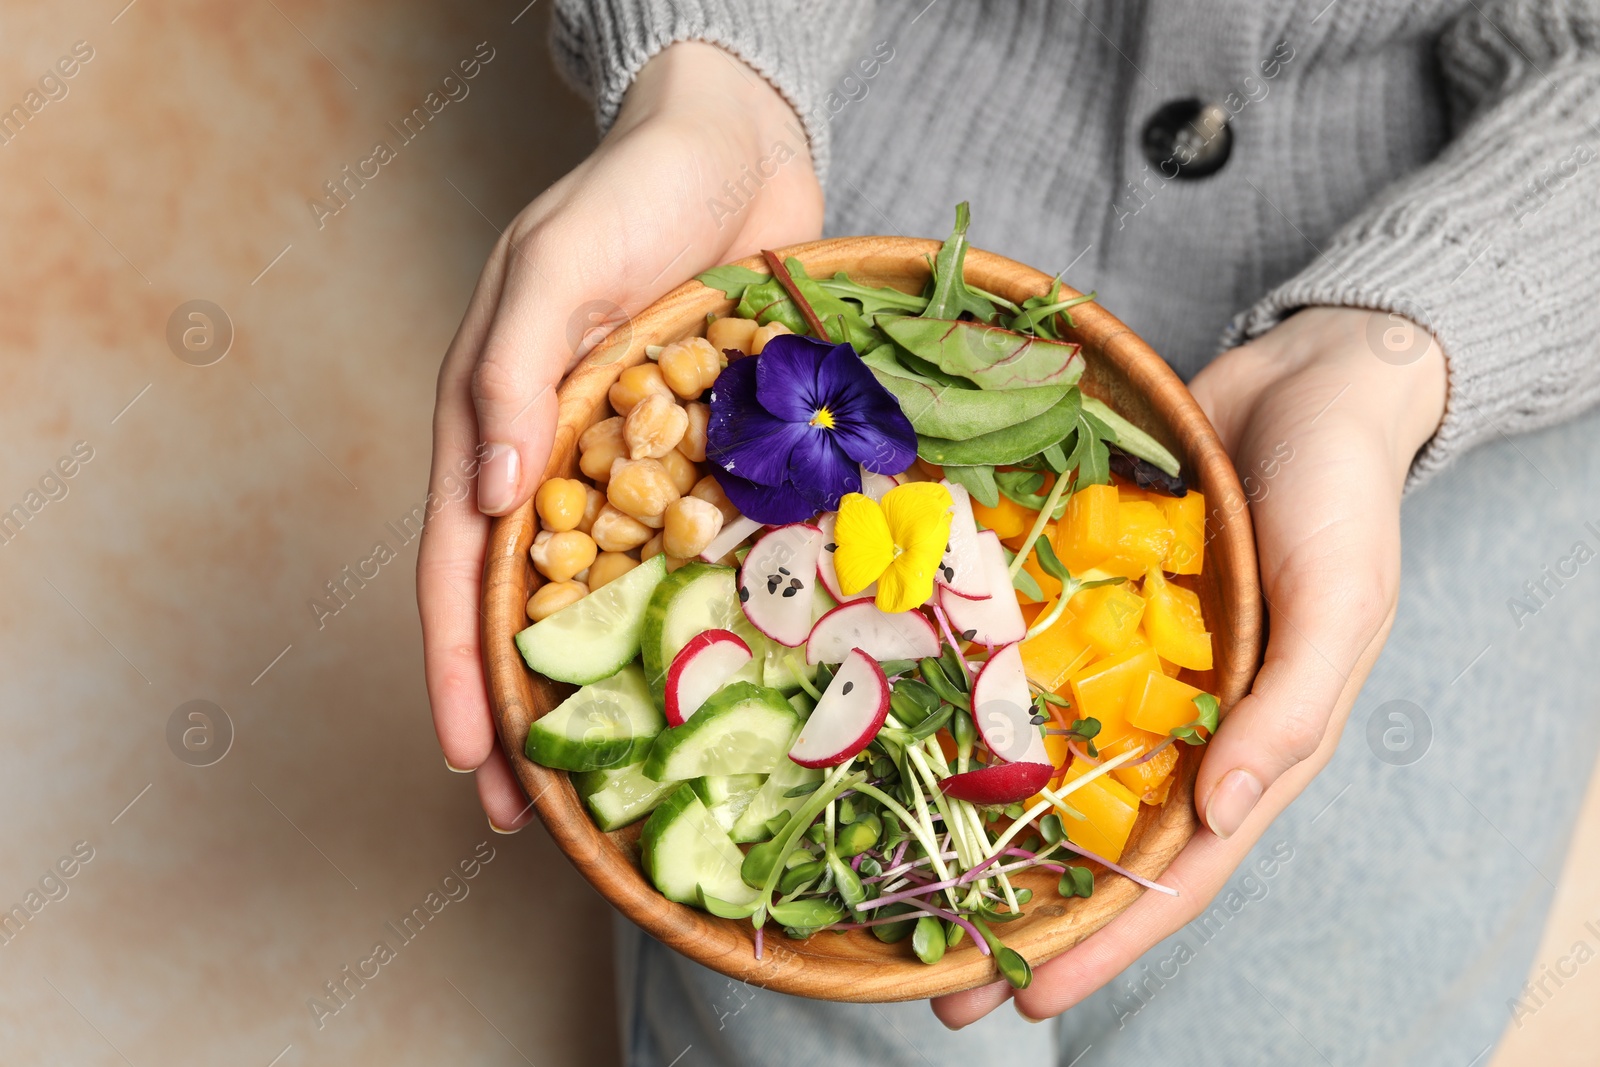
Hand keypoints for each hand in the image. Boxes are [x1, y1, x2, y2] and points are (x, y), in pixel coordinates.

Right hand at [418, 43, 822, 829]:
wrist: (739, 144)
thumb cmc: (633, 190)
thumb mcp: (559, 266)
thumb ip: (514, 370)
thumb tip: (490, 491)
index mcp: (497, 418)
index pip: (460, 564)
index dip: (458, 665)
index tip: (471, 758)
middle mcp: (558, 457)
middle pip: (529, 603)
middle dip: (525, 705)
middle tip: (542, 810)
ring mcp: (635, 463)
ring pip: (613, 594)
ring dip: (612, 682)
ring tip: (630, 769)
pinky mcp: (706, 454)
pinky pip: (697, 548)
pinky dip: (699, 612)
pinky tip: (724, 673)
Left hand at [932, 306, 1447, 1024]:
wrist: (1307, 379)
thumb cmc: (1341, 495)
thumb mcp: (1341, 603)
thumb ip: (1291, 713)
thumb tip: (1222, 817)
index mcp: (1249, 745)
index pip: (1175, 872)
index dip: (1105, 939)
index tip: (1029, 992)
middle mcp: (1176, 722)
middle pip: (1093, 841)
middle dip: (1024, 912)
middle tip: (942, 979)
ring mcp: (1122, 665)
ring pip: (1044, 765)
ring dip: (981, 829)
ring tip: (904, 888)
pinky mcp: (1081, 603)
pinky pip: (1020, 665)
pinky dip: (970, 704)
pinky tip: (902, 736)